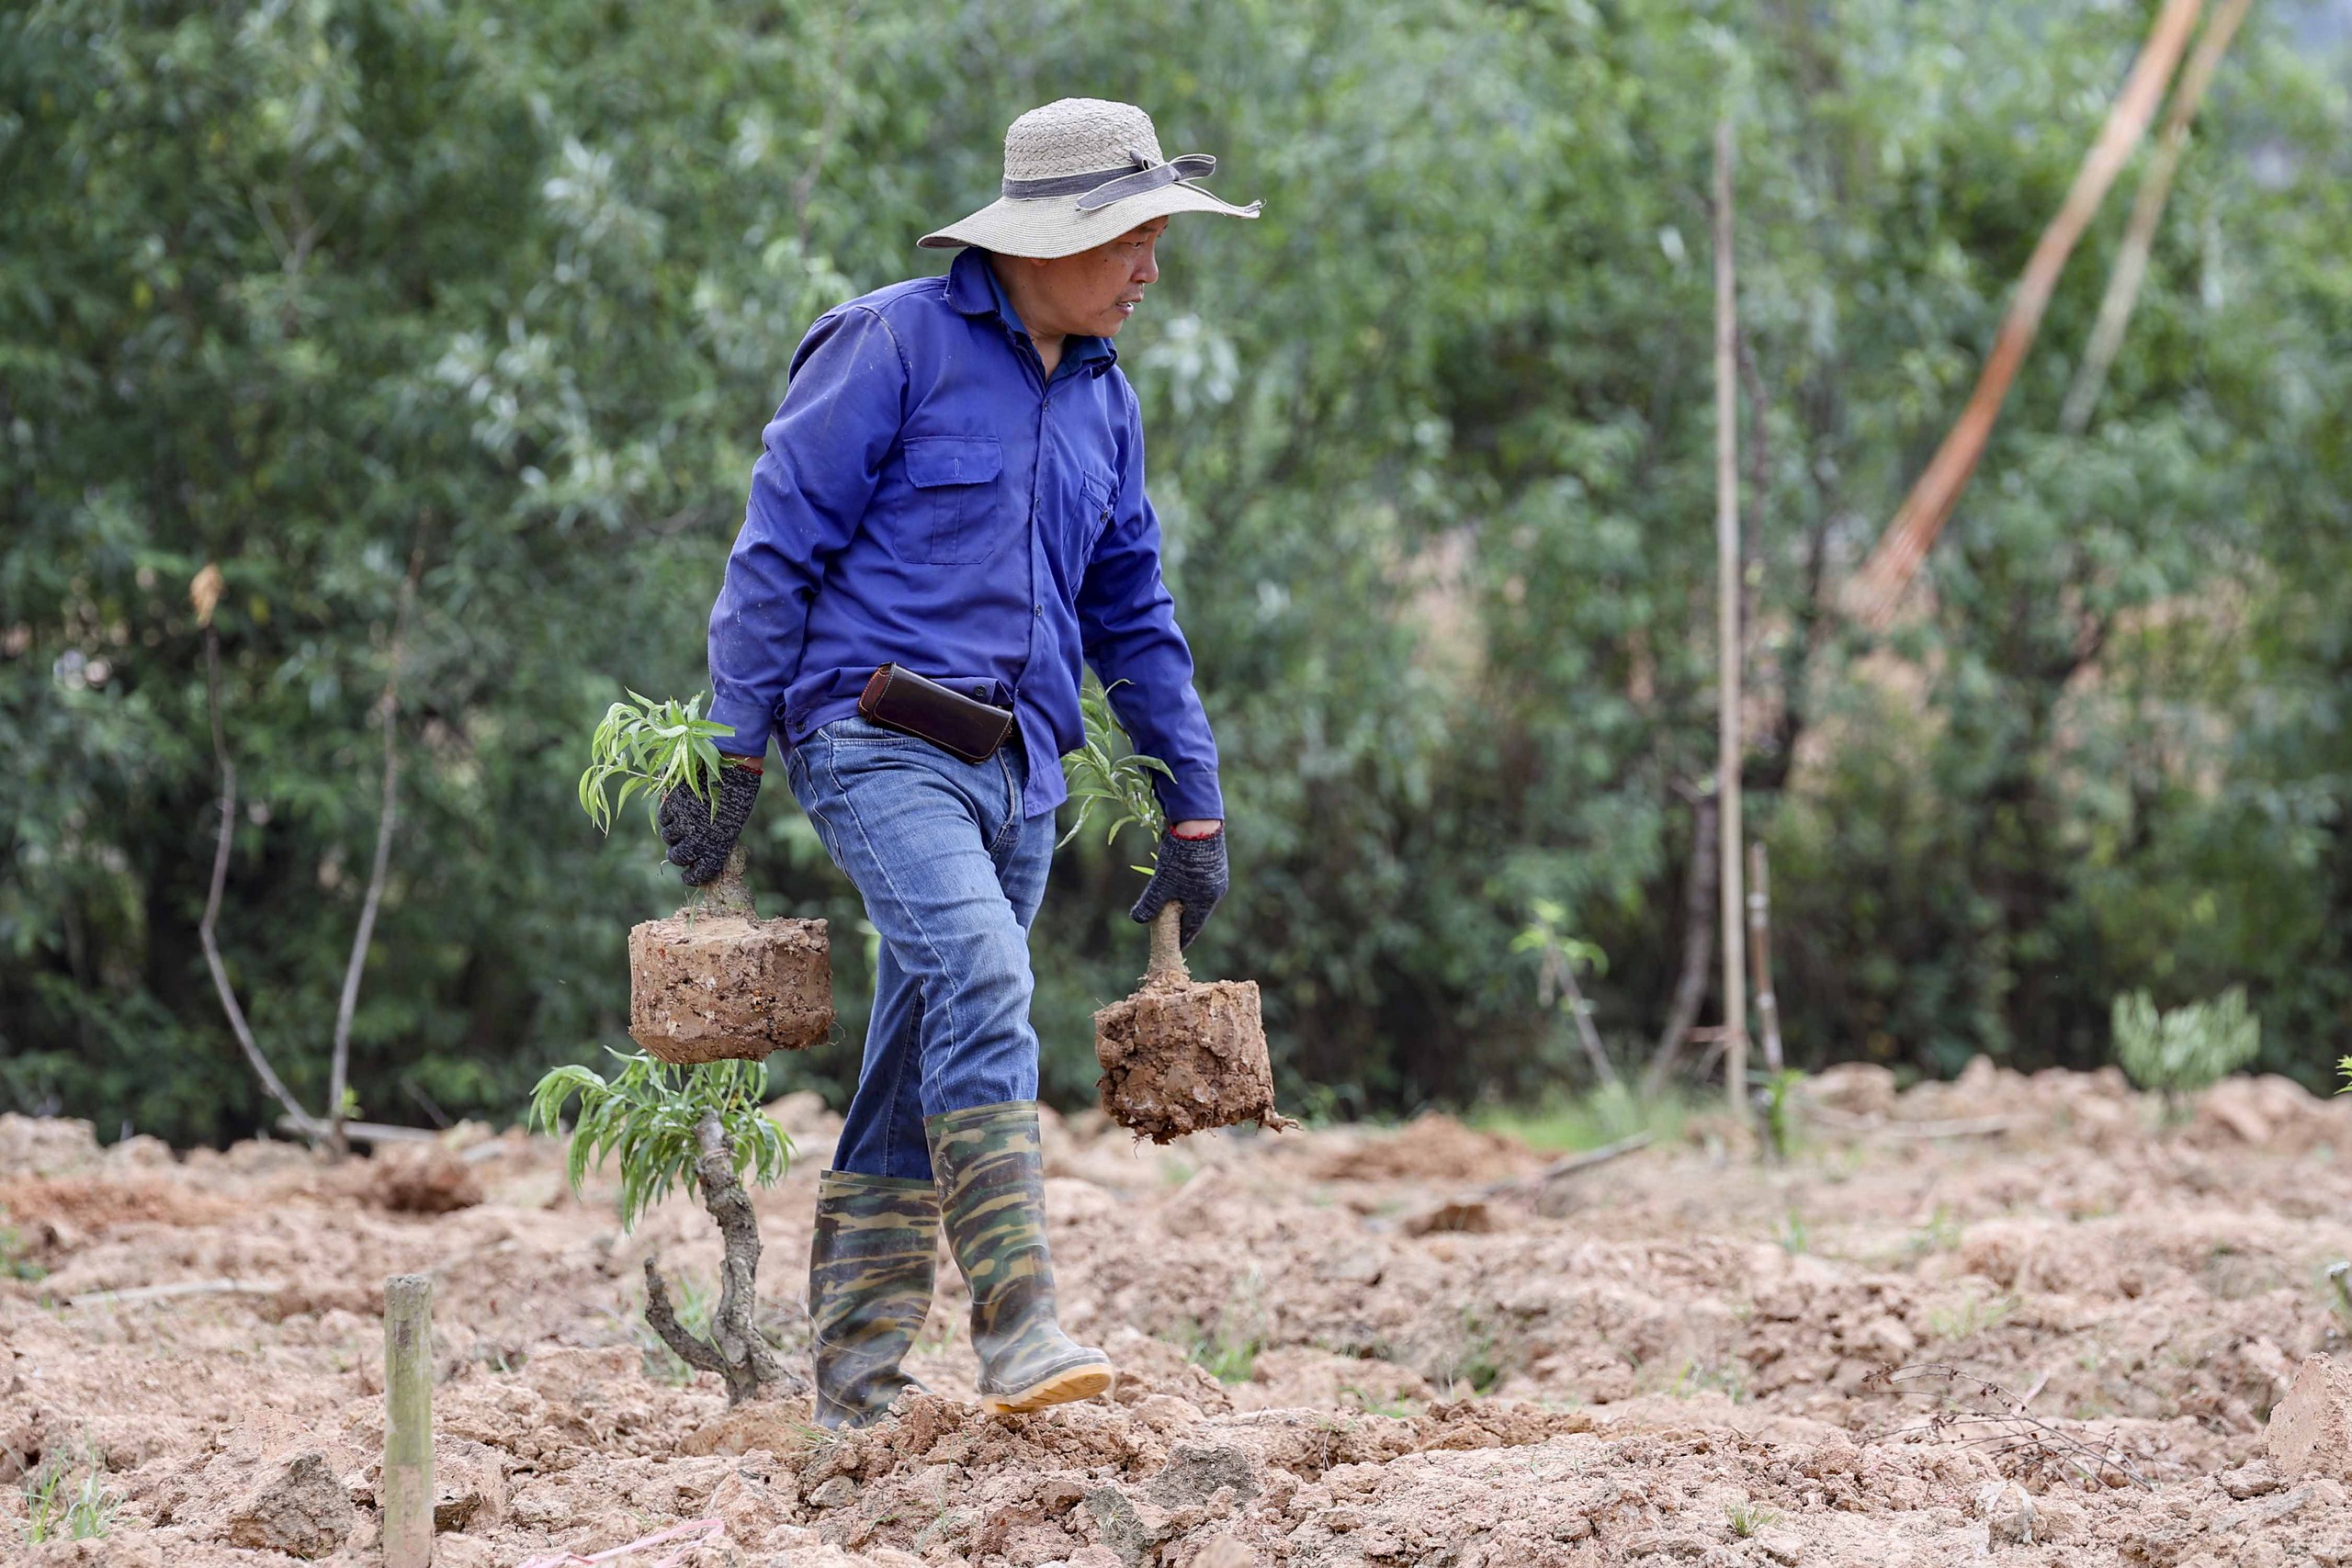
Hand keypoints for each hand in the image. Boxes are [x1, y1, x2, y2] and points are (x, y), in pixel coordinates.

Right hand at [658, 762, 760, 885]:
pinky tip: (678, 810)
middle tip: (680, 849)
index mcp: (717, 847)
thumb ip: (715, 841)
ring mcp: (683, 821)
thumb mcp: (732, 824)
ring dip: (673, 834)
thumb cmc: (737, 796)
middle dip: (678, 855)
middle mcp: (697, 838)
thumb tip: (700, 852)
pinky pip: (664, 818)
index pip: (699, 874)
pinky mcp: (673, 805)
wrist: (732, 768)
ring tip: (682, 824)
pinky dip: (669, 817)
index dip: (692, 877)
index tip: (689, 875)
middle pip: (677, 857)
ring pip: (668, 837)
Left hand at [1129, 823, 1226, 947]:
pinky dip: (1187, 884)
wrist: (1198, 822)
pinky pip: (1199, 879)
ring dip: (1184, 900)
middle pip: (1197, 910)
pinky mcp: (1213, 859)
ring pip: (1198, 894)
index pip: (1194, 926)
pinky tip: (1178, 878)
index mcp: (1206, 900)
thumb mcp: (1161, 883)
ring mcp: (1217, 873)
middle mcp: (1216, 889)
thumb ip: (1150, 903)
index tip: (1177, 947)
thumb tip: (1137, 919)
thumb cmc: (1181, 857)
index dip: (1184, 937)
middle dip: (1183, 919)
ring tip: (1172, 904)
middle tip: (1171, 926)